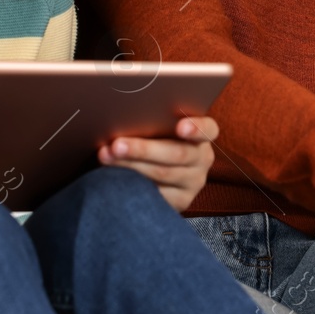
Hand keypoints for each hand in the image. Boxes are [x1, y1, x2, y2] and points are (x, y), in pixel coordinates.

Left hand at [98, 116, 215, 211]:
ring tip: (106, 157)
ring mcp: (193, 182)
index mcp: (203, 134)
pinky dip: (133, 184)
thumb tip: (121, 112)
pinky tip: (114, 178)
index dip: (196, 127)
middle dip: (143, 149)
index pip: (208, 128)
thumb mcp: (162, 127)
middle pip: (176, 153)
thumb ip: (154, 119)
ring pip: (162, 174)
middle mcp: (202, 158)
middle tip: (116, 145)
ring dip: (130, 166)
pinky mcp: (181, 201)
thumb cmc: (156, 137)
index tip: (180, 127)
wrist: (159, 168)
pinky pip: (156, 194)